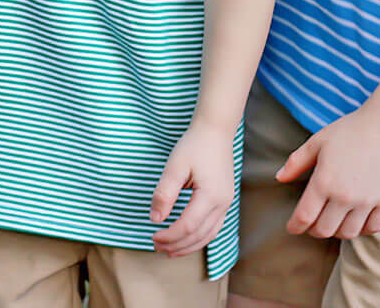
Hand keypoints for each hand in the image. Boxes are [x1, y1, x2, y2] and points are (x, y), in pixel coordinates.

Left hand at [150, 122, 235, 257]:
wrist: (216, 130)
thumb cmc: (195, 145)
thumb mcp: (175, 166)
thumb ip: (164, 193)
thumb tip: (155, 219)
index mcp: (210, 195)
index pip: (188, 226)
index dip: (169, 236)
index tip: (153, 236)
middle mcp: (222, 202)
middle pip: (199, 235)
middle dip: (177, 245)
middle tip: (157, 247)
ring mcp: (227, 202)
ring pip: (209, 235)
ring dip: (189, 246)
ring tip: (170, 250)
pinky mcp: (225, 199)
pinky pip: (214, 227)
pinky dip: (200, 237)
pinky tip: (188, 238)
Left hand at [277, 105, 379, 240]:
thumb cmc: (350, 130)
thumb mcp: (318, 141)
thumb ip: (297, 162)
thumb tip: (279, 178)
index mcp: (324, 181)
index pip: (304, 217)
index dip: (295, 226)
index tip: (293, 227)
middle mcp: (344, 196)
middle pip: (324, 230)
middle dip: (314, 229)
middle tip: (312, 222)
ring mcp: (367, 201)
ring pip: (348, 233)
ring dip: (337, 230)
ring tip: (334, 220)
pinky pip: (372, 228)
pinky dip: (362, 228)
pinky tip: (356, 218)